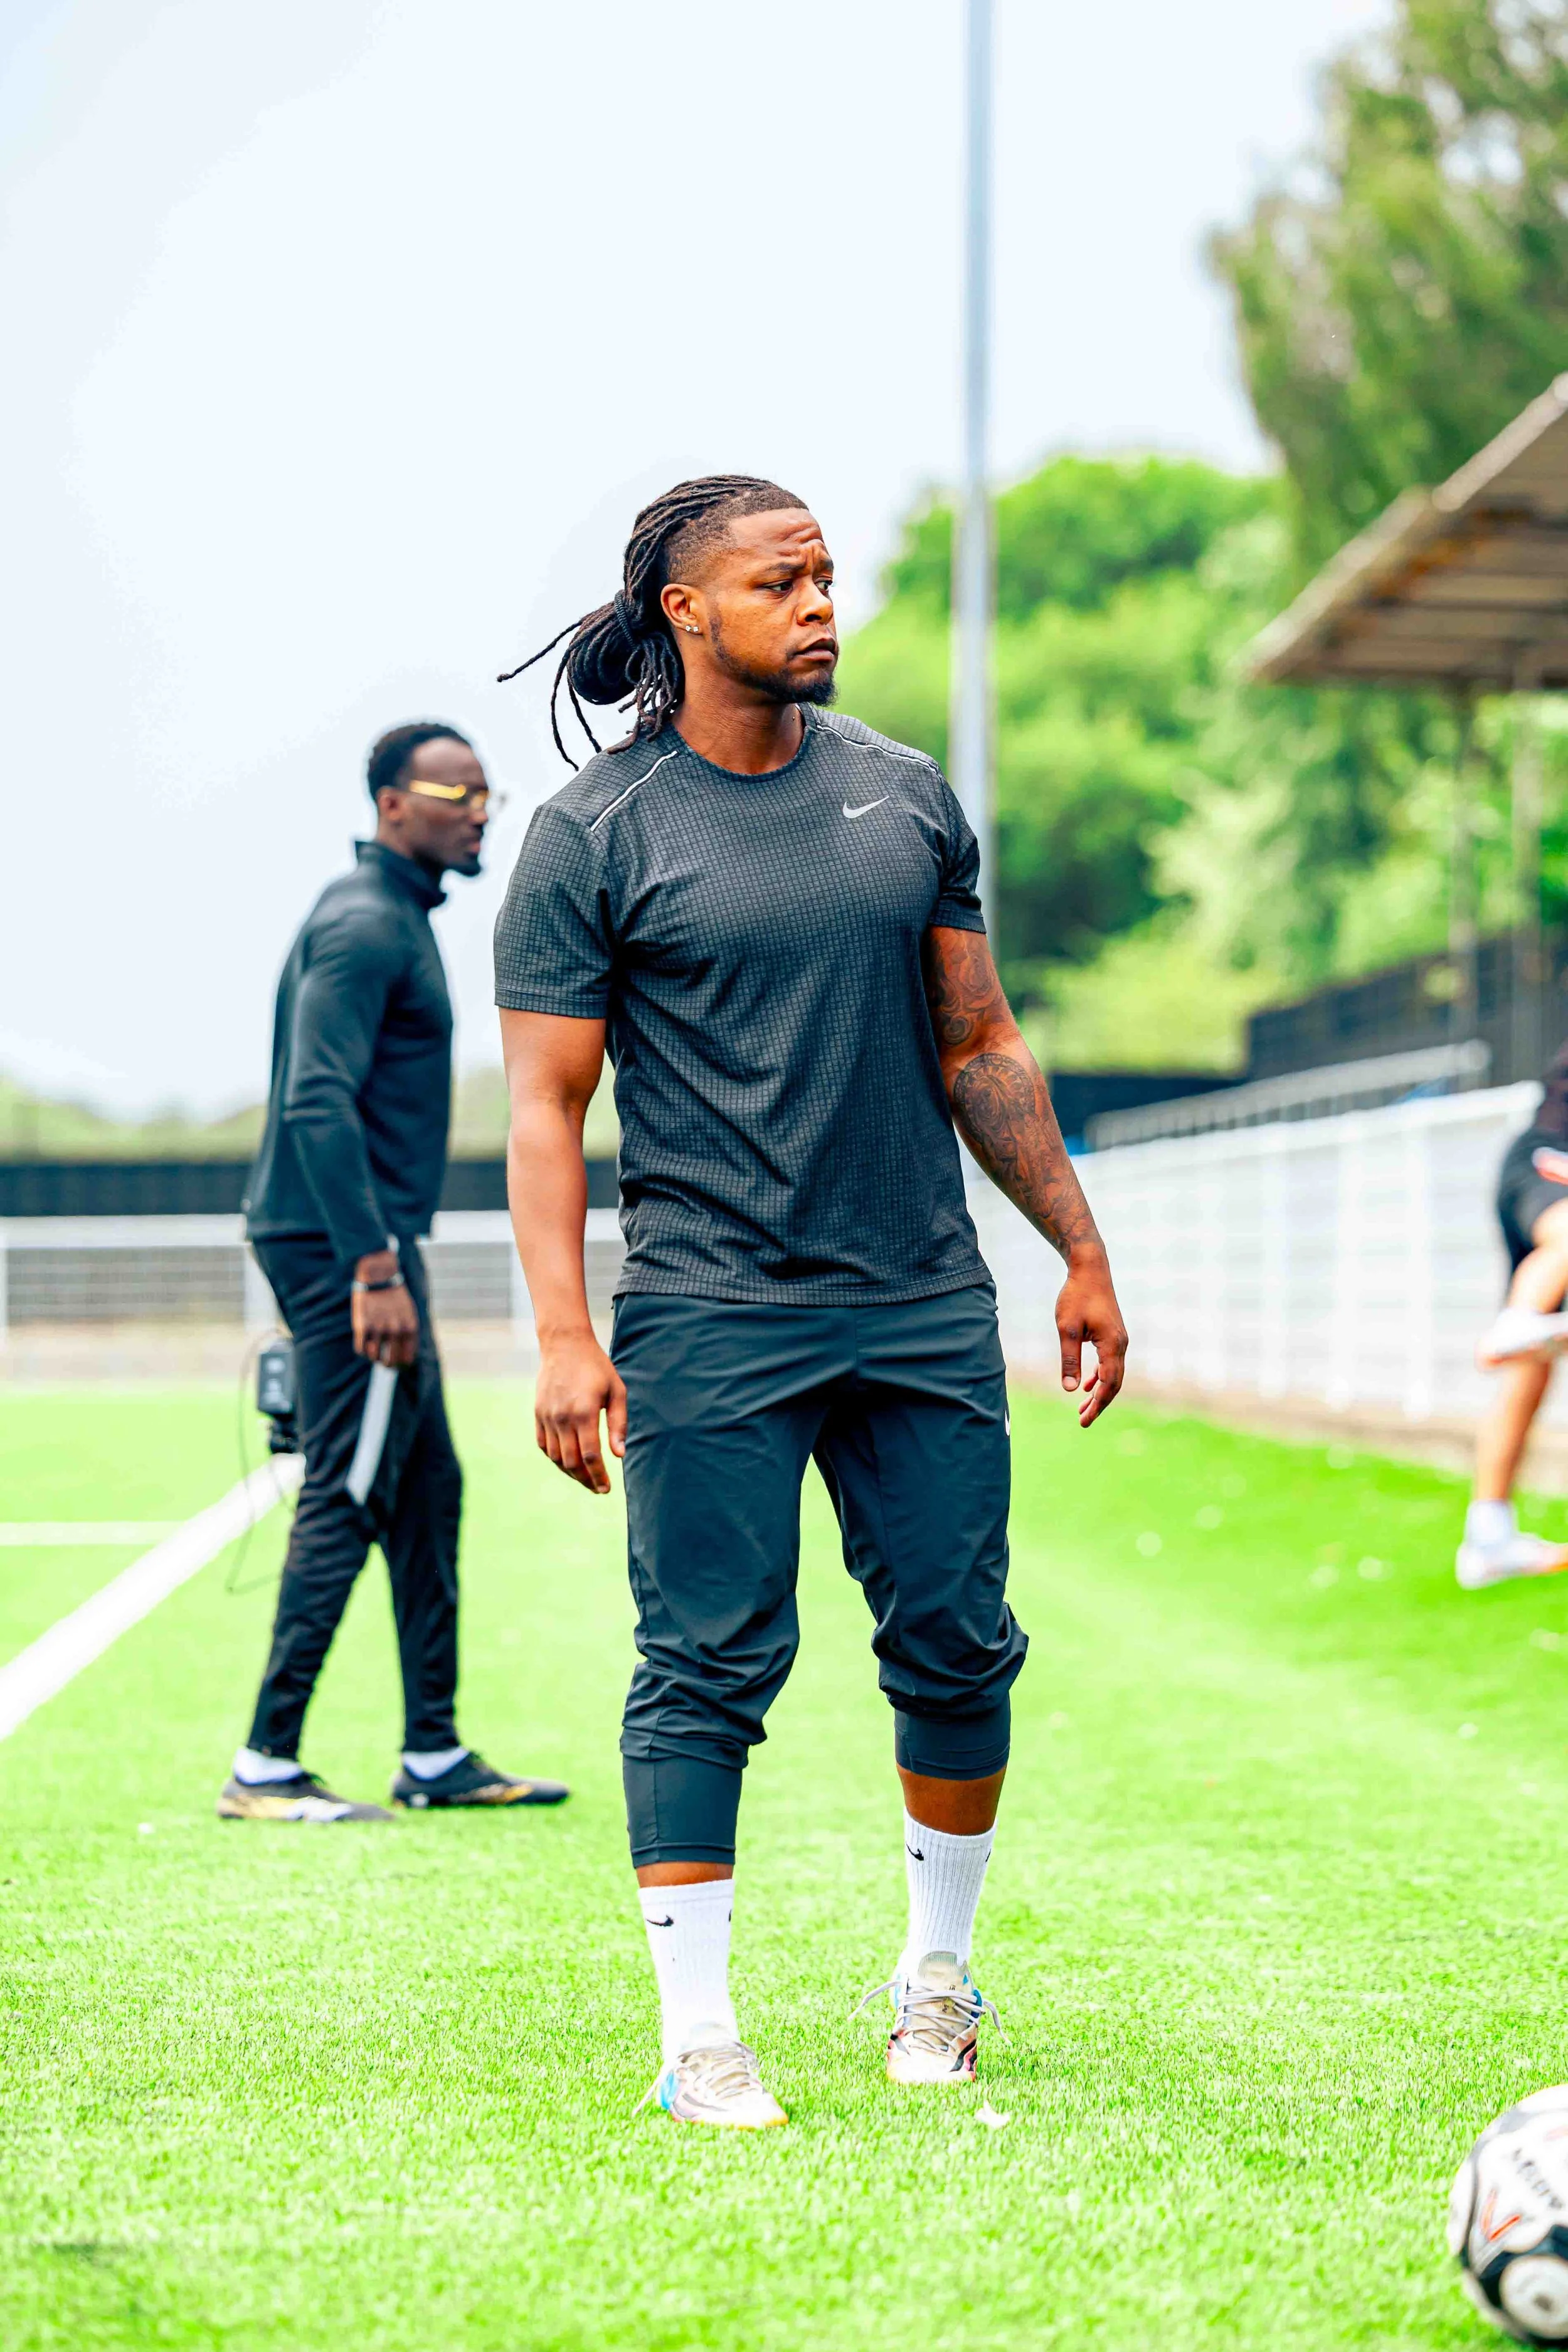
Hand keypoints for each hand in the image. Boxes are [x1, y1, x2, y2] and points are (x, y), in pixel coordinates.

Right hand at [350, 1249, 418, 1367]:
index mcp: (410, 1328)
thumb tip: (405, 1356)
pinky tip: (365, 1347)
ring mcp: (378, 1329)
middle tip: (385, 1363)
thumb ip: (408, 1333)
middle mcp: (395, 1330)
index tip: (398, 1365)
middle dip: (388, 1365)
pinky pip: (361, 1349)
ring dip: (374, 1359)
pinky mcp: (362, 1326)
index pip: (407, 1358)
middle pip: (390, 1361)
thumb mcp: (409, 1313)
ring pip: (374, 1357)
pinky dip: (363, 1351)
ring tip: (375, 1355)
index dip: (402, 1365)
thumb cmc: (394, 1295)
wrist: (378, 1276)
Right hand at [535, 1328, 626, 1493]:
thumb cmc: (596, 1367)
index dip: (598, 1476)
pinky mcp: (538, 1414)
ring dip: (571, 1473)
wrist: (564, 1345)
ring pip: (556, 1457)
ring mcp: (547, 1417)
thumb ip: (618, 1424)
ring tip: (585, 1479)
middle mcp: (562, 1417)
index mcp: (584, 1412)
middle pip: (572, 1462)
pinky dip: (556, 1459)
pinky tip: (568, 1463)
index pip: (590, 1455)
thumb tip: (619, 1455)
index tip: (606, 1488)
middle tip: (598, 1489)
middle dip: (586, 1480)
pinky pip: (544, 1446)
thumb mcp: (616, 1391)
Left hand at [1056, 1249, 1127, 1427]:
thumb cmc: (1076, 1296)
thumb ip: (1069, 1360)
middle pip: (1114, 1383)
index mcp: (1112, 1345)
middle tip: (1083, 1421)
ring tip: (1084, 1408)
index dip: (1097, 1404)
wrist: (1090, 1269)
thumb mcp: (1067, 1329)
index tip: (1084, 1421)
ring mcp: (1119, 1339)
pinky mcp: (1113, 1334)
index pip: (1107, 1384)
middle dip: (1099, 1403)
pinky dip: (1099, 1376)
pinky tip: (1086, 1383)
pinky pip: (1109, 1362)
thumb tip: (1070, 1389)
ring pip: (1112, 1373)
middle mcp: (1120, 1344)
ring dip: (1099, 1391)